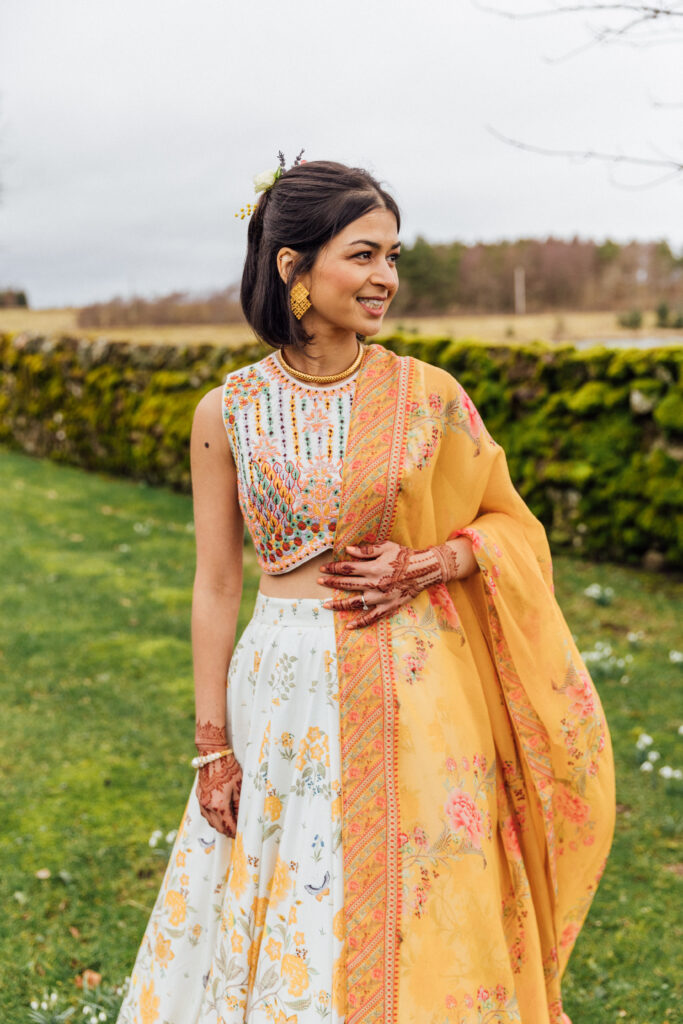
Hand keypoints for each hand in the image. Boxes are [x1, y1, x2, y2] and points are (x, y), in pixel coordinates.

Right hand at [196, 753, 241, 836]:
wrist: (212, 754)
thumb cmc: (228, 768)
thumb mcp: (239, 786)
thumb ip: (239, 804)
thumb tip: (242, 817)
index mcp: (219, 806)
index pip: (228, 827)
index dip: (235, 833)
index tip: (241, 835)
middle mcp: (207, 806)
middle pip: (218, 827)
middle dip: (227, 831)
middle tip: (236, 832)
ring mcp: (201, 801)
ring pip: (210, 821)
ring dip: (219, 824)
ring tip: (229, 823)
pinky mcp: (198, 795)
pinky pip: (205, 812)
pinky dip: (213, 816)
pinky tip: (220, 812)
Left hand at [317, 539, 463, 627]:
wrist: (424, 570)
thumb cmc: (404, 556)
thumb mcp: (386, 547)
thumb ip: (366, 550)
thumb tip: (347, 550)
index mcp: (373, 568)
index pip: (347, 568)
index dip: (333, 568)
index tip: (323, 568)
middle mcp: (374, 584)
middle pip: (348, 584)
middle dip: (331, 583)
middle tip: (319, 582)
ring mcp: (381, 598)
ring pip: (355, 603)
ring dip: (339, 604)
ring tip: (326, 605)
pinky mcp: (388, 607)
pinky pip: (372, 617)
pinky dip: (360, 622)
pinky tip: (349, 625)